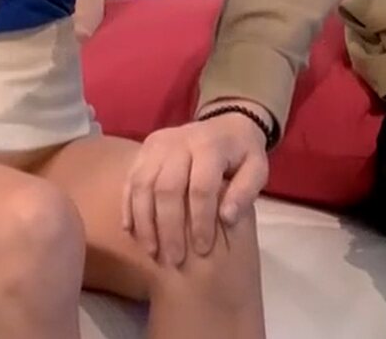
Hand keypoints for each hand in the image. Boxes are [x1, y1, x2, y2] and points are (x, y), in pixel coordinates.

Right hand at [122, 105, 269, 266]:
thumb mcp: (256, 169)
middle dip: (169, 228)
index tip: (202, 249)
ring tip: (152, 251)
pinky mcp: (143, 150)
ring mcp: (156, 144)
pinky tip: (131, 231)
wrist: (224, 124)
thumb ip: (245, 192)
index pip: (201, 187)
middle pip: (166, 188)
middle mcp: (178, 141)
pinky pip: (131, 180)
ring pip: (143, 185)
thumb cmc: (240, 155)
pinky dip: (129, 207)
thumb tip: (226, 218)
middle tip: (174, 259)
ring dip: (145, 222)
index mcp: (209, 146)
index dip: (200, 220)